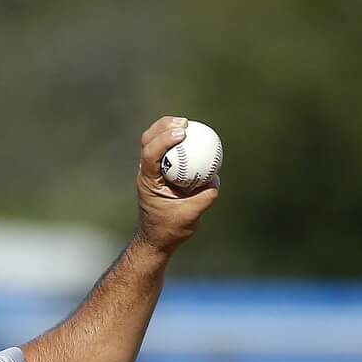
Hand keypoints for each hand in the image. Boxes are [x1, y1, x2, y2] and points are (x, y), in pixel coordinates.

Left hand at [134, 116, 219, 255]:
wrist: (157, 239)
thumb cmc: (170, 229)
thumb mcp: (191, 216)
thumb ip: (205, 197)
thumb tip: (215, 178)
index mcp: (148, 182)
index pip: (150, 154)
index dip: (164, 139)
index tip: (183, 133)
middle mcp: (146, 172)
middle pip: (147, 139)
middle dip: (163, 126)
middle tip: (184, 123)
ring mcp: (150, 171)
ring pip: (153, 140)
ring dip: (167, 128)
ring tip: (187, 124)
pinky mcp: (159, 171)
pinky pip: (166, 150)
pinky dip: (176, 141)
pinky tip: (192, 137)